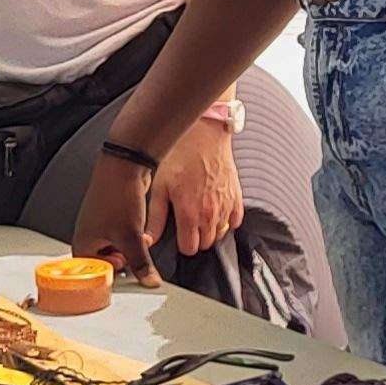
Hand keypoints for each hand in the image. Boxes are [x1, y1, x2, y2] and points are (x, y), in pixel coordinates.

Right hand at [70, 150, 162, 280]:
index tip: (126, 274)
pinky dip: (131, 235)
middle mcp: (87, 234)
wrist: (125, 165)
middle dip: (125, 260)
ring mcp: (98, 224)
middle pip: (106, 261)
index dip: (112, 274)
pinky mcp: (110, 215)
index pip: (93, 273)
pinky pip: (121, 234)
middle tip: (134, 257)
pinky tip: (140, 230)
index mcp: (83, 244)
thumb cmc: (117, 196)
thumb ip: (141, 263)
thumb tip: (148, 280)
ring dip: (130, 247)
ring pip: (116, 247)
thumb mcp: (132, 237)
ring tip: (139, 241)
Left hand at [149, 121, 244, 257]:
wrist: (204, 136)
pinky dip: (227, 219)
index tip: (179, 234)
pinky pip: (235, 221)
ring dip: (210, 230)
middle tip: (188, 223)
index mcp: (189, 214)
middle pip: (206, 244)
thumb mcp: (160, 187)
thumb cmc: (180, 157)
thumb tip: (148, 240)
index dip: (182, 244)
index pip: (190, 249)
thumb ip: (156, 218)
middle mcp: (210, 214)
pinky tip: (216, 209)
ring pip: (221, 234)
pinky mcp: (237, 197)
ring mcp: (226, 206)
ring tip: (200, 215)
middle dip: (196, 238)